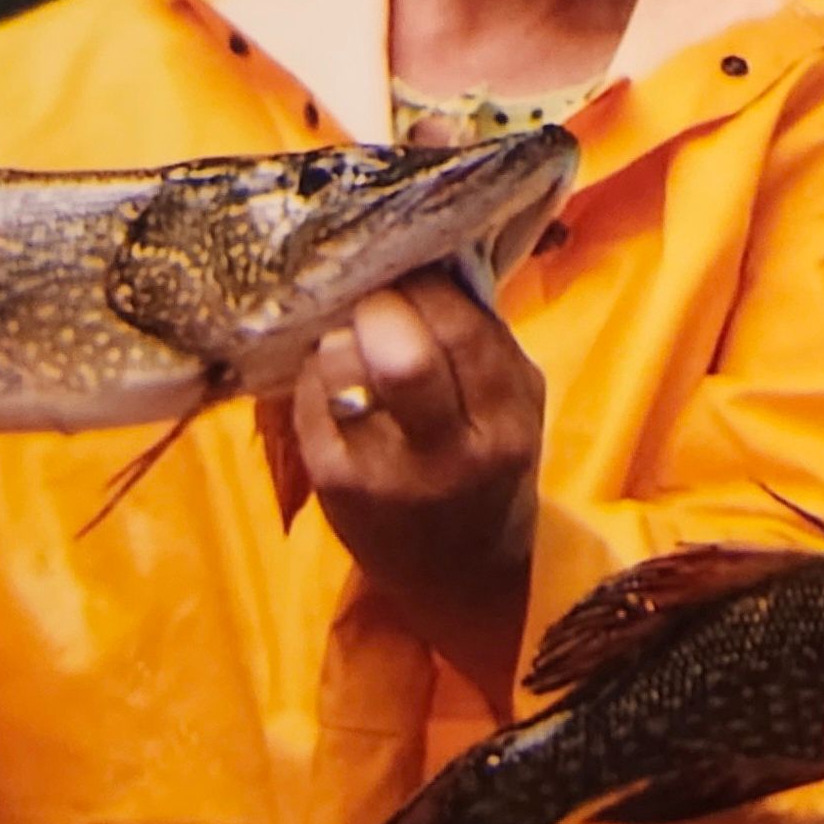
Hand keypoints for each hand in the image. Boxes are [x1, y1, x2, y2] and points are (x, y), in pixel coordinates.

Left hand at [296, 268, 543, 703]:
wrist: (460, 570)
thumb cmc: (489, 466)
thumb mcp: (515, 407)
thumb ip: (484, 339)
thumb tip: (429, 254)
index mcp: (506, 424)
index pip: (461, 331)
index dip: (426, 288)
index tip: (413, 274)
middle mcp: (449, 454)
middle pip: (401, 355)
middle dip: (379, 307)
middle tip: (376, 301)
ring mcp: (383, 473)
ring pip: (342, 368)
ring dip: (341, 335)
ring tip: (354, 338)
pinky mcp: (331, 484)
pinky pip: (308, 397)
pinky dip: (317, 372)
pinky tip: (334, 377)